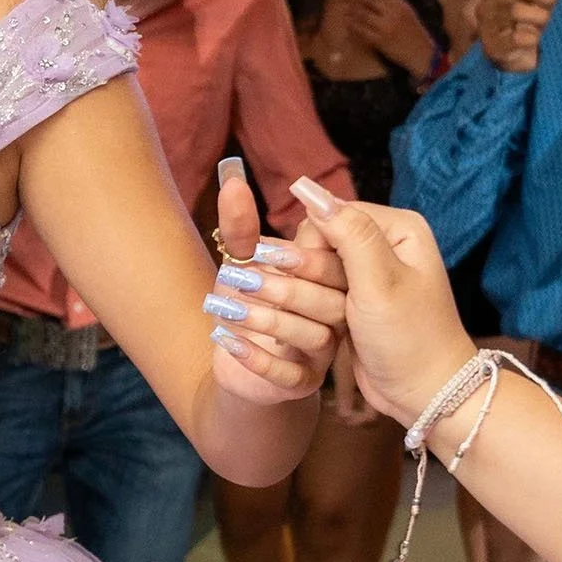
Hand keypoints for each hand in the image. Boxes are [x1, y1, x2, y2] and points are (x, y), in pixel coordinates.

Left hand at [203, 156, 345, 406]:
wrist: (235, 357)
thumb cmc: (247, 301)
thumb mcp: (241, 262)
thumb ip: (241, 227)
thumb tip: (231, 177)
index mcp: (333, 282)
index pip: (332, 266)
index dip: (300, 257)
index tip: (259, 249)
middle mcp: (337, 316)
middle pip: (328, 302)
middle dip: (283, 288)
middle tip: (238, 277)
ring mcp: (322, 353)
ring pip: (311, 337)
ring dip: (266, 321)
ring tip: (225, 309)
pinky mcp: (300, 384)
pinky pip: (287, 375)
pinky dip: (256, 358)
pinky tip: (225, 340)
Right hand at [289, 184, 477, 430]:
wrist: (425, 392)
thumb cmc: (410, 338)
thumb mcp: (379, 282)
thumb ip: (348, 233)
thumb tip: (308, 189)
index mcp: (397, 227)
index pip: (330, 214)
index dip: (315, 246)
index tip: (324, 280)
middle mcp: (384, 243)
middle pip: (318, 241)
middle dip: (314, 274)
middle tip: (337, 307)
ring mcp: (369, 273)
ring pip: (312, 268)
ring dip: (313, 296)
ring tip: (338, 322)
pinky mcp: (355, 299)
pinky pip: (318, 291)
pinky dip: (315, 308)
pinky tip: (330, 327)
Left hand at [334, 0, 435, 80]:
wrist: (420, 52)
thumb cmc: (412, 31)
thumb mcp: (406, 12)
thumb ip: (392, 2)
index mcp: (401, 4)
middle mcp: (393, 14)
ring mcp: (386, 28)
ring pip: (363, 15)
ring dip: (351, 11)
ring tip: (344, 10)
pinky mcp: (380, 41)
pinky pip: (362, 32)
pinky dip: (353, 27)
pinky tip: (348, 24)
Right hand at [477, 0, 553, 73]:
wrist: (512, 57)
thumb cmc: (522, 22)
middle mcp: (486, 4)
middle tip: (549, 7)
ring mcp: (487, 26)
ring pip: (517, 10)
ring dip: (540, 17)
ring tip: (542, 24)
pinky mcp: (494, 48)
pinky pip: (517, 37)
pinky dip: (532, 38)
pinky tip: (533, 39)